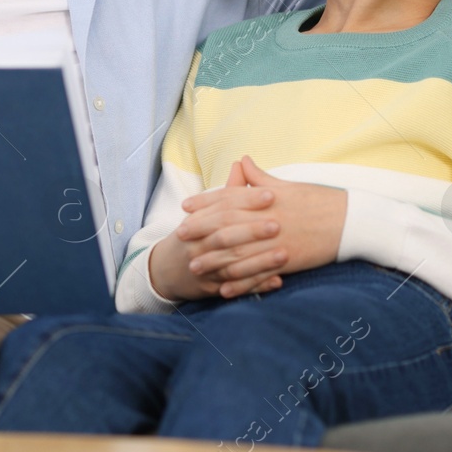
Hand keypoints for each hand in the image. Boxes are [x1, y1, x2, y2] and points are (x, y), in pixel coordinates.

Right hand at [148, 165, 283, 301]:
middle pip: (226, 235)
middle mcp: (199, 244)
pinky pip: (236, 289)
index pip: (224, 206)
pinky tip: (277, 281)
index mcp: (198, 220)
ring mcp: (204, 268)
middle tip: (278, 224)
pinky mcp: (212, 289)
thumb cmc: (194, 234)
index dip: (247, 200)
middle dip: (252, 231)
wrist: (166, 269)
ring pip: (233, 265)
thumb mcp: (205, 212)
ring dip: (260, 262)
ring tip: (285, 255)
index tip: (271, 193)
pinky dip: (257, 286)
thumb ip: (228, 191)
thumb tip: (241, 162)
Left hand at [188, 156, 346, 298]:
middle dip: (201, 231)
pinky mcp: (287, 261)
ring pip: (239, 253)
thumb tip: (243, 161)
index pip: (229, 199)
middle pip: (227, 226)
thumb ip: (261, 178)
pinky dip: (240, 283)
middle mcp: (268, 220)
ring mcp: (276, 242)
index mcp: (267, 199)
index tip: (186, 207)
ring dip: (214, 260)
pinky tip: (224, 289)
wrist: (350, 221)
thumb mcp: (289, 185)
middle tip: (179, 237)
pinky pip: (258, 274)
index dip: (205, 203)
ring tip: (194, 267)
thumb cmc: (320, 200)